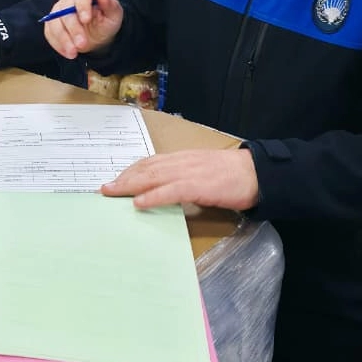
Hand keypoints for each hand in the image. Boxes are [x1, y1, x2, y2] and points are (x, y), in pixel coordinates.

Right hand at [44, 0, 123, 59]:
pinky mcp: (51, 24)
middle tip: (82, 44)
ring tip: (73, 53)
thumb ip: (110, 5)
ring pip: (55, 22)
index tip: (86, 20)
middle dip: (73, 28)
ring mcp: (58, 11)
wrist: (98, 36)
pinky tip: (68, 53)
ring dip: (63, 39)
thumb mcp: (114, 16)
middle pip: (66, 9)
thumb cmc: (106, 22)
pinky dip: (58, 44)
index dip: (83, 5)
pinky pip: (49, 33)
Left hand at [101, 149, 259, 211]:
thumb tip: (164, 192)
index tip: (115, 179)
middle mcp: (182, 161)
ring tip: (112, 193)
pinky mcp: (198, 185)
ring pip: (153, 176)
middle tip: (104, 189)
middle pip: (146, 168)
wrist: (256, 173)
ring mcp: (189, 172)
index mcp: (183, 158)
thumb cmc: (232, 175)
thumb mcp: (202, 172)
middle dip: (123, 178)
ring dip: (130, 185)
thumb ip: (184, 179)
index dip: (131, 171)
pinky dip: (153, 196)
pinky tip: (139, 202)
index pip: (150, 162)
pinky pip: (170, 190)